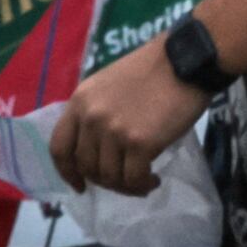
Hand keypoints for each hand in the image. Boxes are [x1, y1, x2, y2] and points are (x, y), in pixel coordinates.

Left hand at [48, 38, 209, 199]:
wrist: (186, 60)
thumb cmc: (152, 70)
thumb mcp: (109, 84)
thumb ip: (96, 112)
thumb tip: (98, 149)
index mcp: (80, 100)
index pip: (59, 147)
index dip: (67, 172)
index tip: (80, 185)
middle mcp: (91, 117)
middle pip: (86, 166)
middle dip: (105, 180)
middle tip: (125, 179)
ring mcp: (114, 130)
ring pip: (110, 177)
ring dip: (127, 186)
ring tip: (144, 180)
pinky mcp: (139, 143)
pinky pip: (134, 179)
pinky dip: (143, 186)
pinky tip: (154, 180)